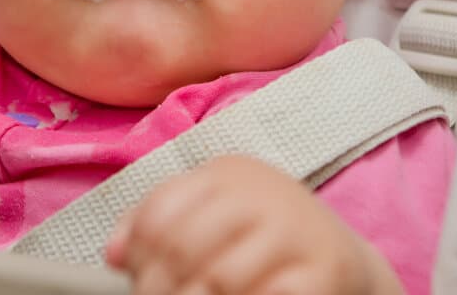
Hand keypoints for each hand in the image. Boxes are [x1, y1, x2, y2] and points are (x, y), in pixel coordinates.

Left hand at [106, 155, 402, 294]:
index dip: (138, 253)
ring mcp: (296, 231)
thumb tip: (113, 252)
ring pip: (219, 278)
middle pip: (184, 245)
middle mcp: (263, 192)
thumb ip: (159, 225)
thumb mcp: (212, 219)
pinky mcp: (325, 270)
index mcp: (229, 173)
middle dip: (158, 288)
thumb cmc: (262, 241)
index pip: (162, 210)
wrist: (343, 261)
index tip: (134, 280)